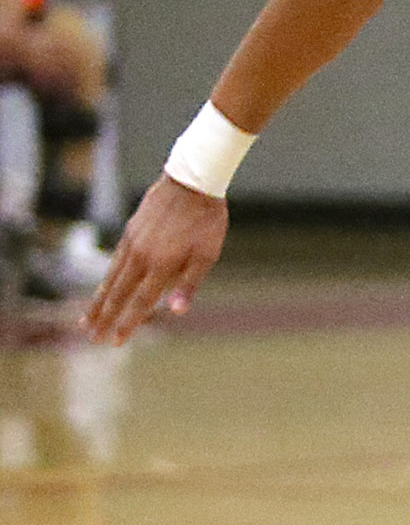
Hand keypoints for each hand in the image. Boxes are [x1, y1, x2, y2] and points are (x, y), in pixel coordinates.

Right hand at [84, 177, 228, 343]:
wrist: (192, 182)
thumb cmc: (206, 220)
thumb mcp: (207, 254)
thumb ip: (189, 284)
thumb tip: (175, 311)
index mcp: (161, 264)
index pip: (140, 302)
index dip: (127, 323)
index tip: (115, 342)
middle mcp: (140, 256)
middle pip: (118, 293)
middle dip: (103, 317)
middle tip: (91, 336)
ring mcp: (132, 242)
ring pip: (111, 277)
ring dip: (98, 300)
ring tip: (86, 318)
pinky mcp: (130, 231)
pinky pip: (114, 261)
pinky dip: (106, 278)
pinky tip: (104, 287)